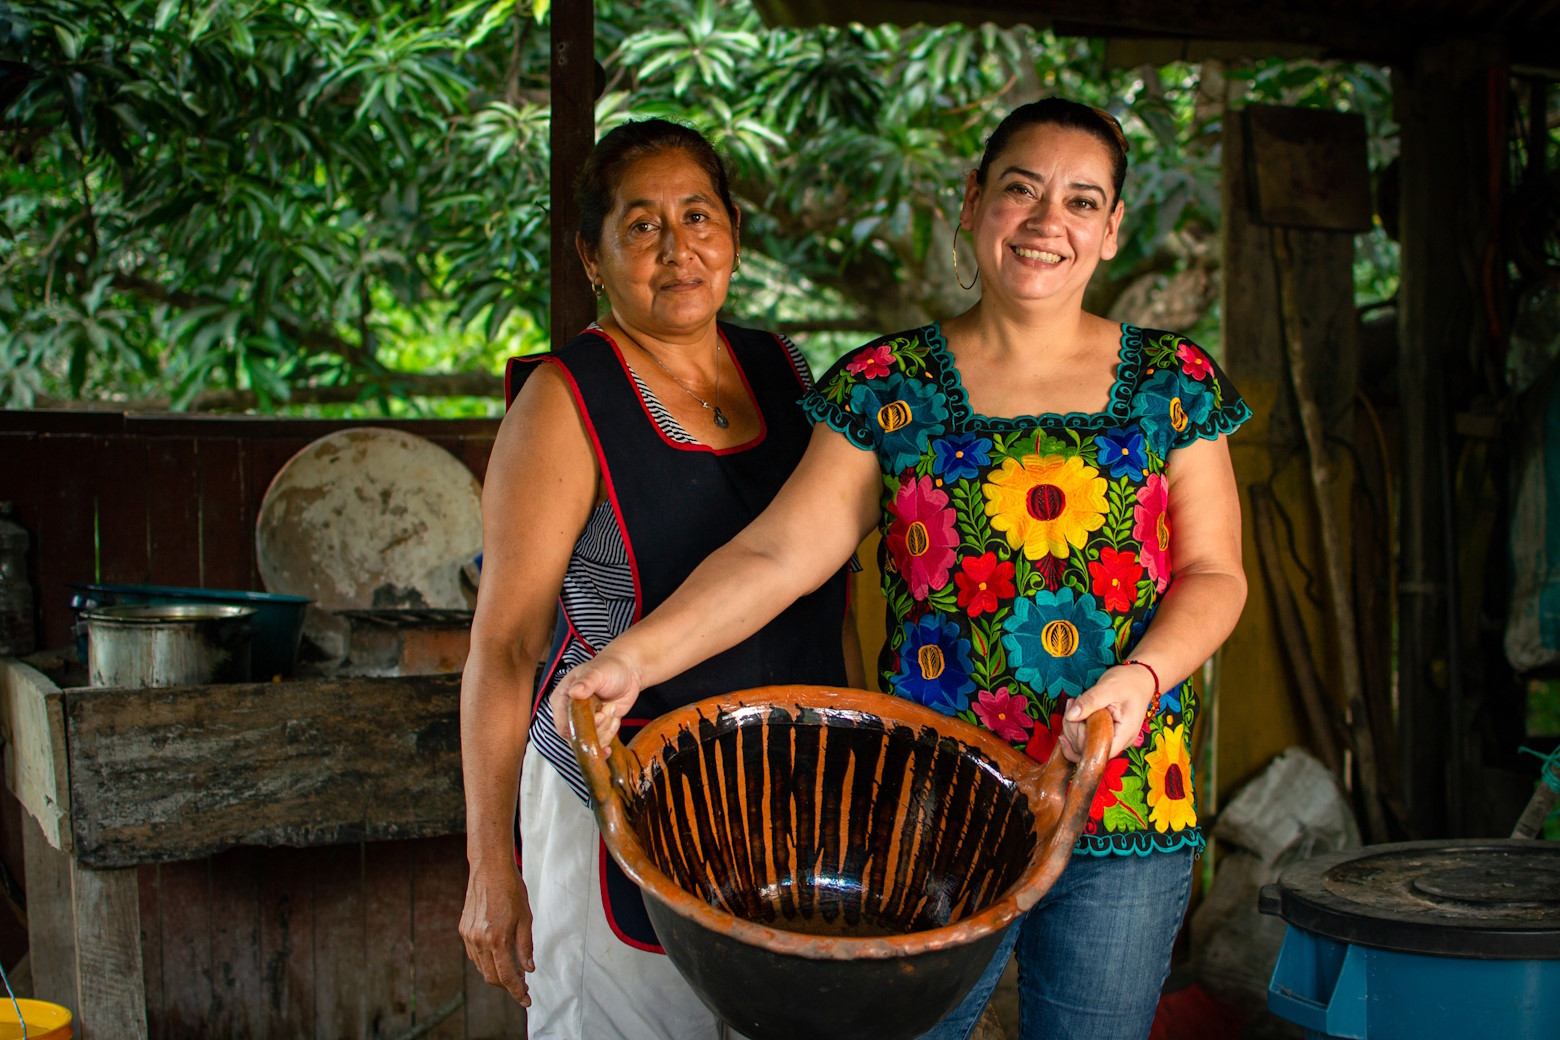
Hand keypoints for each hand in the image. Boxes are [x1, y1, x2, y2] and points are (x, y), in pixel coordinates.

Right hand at [459, 863, 534, 1006]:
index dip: (517, 992)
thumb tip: (528, 969)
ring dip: (496, 974)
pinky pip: (474, 955)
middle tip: (523, 987)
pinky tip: (498, 958)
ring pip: (481, 967)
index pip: (506, 976)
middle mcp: (479, 940)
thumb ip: (525, 946)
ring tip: (513, 974)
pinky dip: (486, 961)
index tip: (526, 1000)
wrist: (489, 868)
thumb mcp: (525, 918)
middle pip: (492, 976)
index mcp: (496, 938)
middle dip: (507, 986)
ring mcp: (469, 935)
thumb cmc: (511, 890)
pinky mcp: (463, 929)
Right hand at [550, 645, 644, 747]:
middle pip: (577, 737)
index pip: (563, 725)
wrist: (627, 673)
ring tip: (612, 707)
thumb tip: (574, 692)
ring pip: (590, 742)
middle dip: (597, 728)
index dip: (581, 727)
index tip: (599, 717)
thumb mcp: (597, 673)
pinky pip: (601, 742)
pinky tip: (615, 719)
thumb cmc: (608, 668)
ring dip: (606, 729)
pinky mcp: (597, 729)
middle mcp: (569, 714)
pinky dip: (611, 733)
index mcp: (561, 699)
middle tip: (608, 710)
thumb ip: (585, 683)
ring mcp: (583, 723)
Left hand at [1060, 663, 1155, 761]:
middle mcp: (1119, 742)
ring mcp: (1112, 739)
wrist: (1140, 679)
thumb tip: (1070, 716)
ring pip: (1084, 746)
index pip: (1099, 752)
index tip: (1076, 718)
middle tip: (1072, 704)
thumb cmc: (1129, 682)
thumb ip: (1090, 701)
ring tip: (1073, 703)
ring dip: (1072, 728)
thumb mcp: (1109, 687)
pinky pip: (1087, 741)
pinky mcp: (1105, 734)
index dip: (1082, 740)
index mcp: (1124, 733)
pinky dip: (1075, 731)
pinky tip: (1070, 718)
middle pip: (1088, 750)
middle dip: (1073, 730)